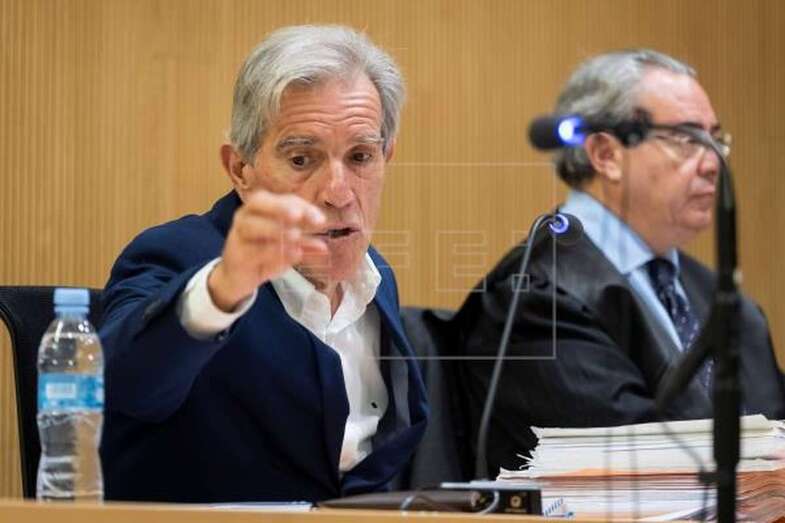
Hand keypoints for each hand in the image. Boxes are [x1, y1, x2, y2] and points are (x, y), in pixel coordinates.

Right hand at [208, 191, 326, 311]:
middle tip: (298, 216)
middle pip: (258, 202)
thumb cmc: (263, 254)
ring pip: (253, 226)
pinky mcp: (236, 255)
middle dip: (280, 207)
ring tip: (296, 236)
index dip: (302, 206)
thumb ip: (304, 244)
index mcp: (262, 208)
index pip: (283, 199)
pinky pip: (253, 251)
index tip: (320, 220)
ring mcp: (238, 234)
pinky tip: (290, 255)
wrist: (237, 277)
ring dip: (275, 229)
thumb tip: (323, 247)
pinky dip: (273, 252)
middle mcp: (246, 216)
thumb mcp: (287, 247)